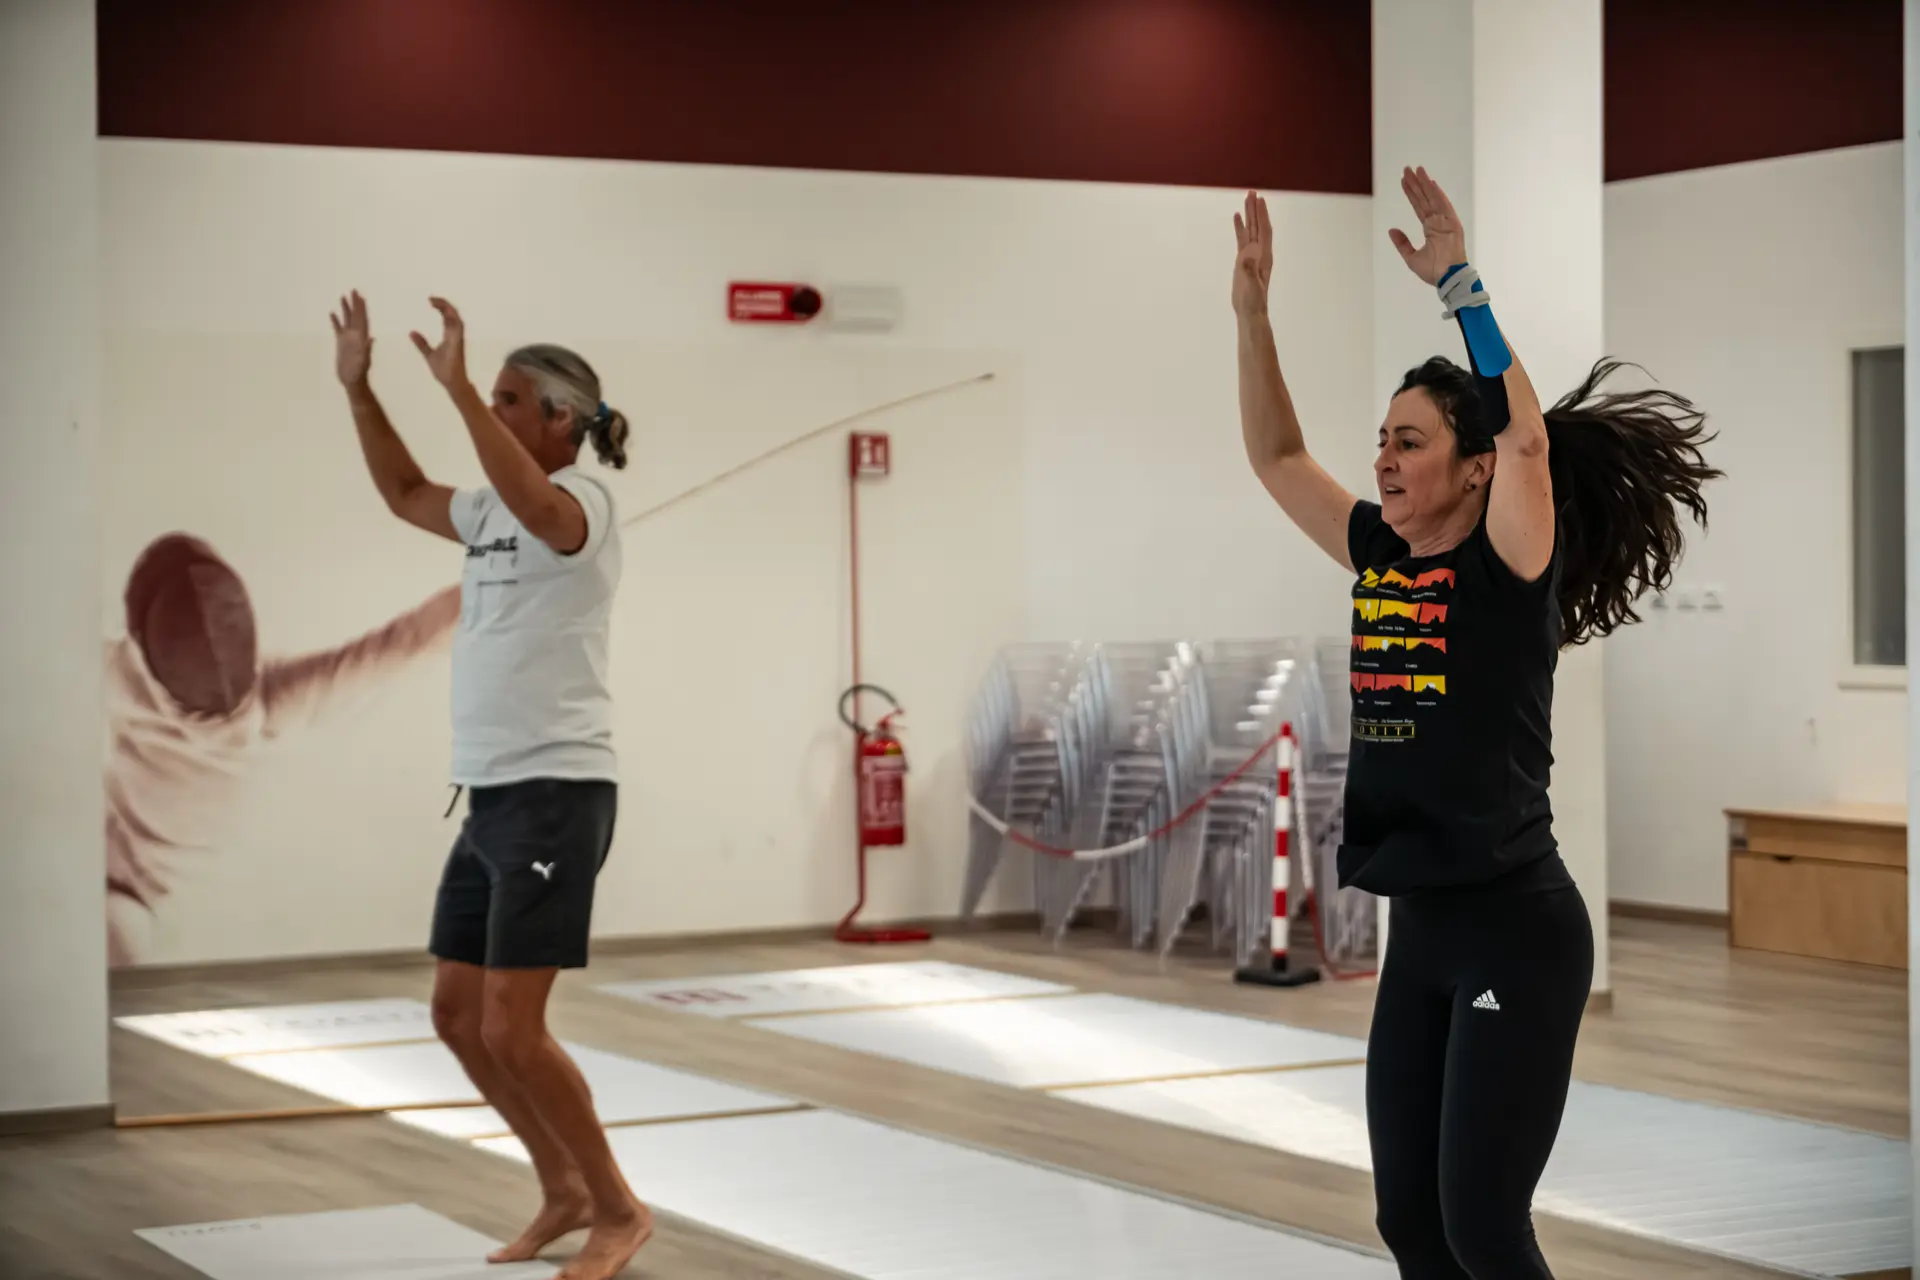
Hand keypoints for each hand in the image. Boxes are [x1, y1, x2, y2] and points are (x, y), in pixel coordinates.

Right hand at [330, 290, 371, 386]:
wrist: (353, 382)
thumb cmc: (359, 374)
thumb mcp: (364, 361)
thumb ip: (367, 350)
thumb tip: (371, 339)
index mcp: (362, 337)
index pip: (362, 319)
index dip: (361, 307)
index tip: (360, 296)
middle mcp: (356, 336)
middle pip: (355, 316)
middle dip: (355, 303)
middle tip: (353, 290)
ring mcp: (348, 339)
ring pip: (347, 320)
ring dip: (346, 309)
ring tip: (343, 296)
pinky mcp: (341, 344)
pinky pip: (338, 329)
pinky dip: (336, 321)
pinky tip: (332, 313)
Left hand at [409, 297, 467, 389]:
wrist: (451, 383)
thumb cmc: (444, 371)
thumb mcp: (428, 354)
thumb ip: (422, 343)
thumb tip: (411, 332)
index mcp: (449, 336)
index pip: (446, 317)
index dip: (440, 307)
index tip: (430, 300)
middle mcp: (455, 335)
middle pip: (453, 314)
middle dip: (444, 304)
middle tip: (431, 298)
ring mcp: (458, 339)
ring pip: (457, 318)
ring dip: (448, 308)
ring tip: (436, 302)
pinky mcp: (458, 344)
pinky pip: (459, 327)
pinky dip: (453, 318)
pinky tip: (445, 312)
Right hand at [1231, 190, 1273, 318]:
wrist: (1250, 312)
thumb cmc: (1253, 301)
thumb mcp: (1251, 285)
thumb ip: (1249, 270)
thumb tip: (1247, 254)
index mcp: (1263, 256)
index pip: (1264, 230)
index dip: (1262, 215)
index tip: (1259, 200)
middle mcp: (1259, 252)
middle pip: (1258, 226)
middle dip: (1255, 209)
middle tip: (1251, 191)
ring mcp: (1251, 256)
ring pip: (1251, 230)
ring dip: (1249, 215)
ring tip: (1246, 198)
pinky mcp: (1243, 260)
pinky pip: (1242, 239)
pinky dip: (1240, 228)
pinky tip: (1237, 219)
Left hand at [1387, 166, 1466, 286]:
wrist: (1447, 278)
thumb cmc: (1433, 271)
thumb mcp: (1410, 257)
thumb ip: (1402, 243)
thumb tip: (1391, 230)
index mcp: (1430, 228)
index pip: (1418, 206)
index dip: (1411, 193)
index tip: (1404, 181)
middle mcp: (1438, 222)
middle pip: (1424, 198)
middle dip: (1416, 183)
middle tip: (1407, 168)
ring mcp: (1446, 221)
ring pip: (1433, 198)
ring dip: (1425, 184)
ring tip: (1417, 170)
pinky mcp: (1453, 224)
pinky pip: (1444, 205)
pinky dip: (1438, 194)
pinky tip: (1431, 183)